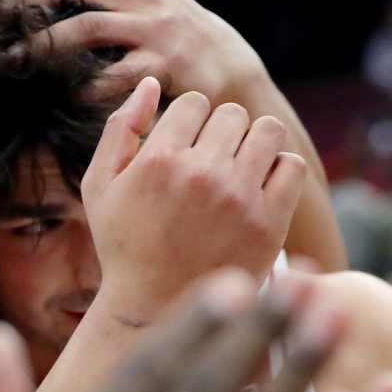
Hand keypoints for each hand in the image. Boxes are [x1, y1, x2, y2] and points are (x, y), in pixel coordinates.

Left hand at [0, 0, 262, 102]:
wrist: (226, 64)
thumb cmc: (169, 32)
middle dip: (22, 8)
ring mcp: (154, 27)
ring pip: (83, 27)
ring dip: (42, 47)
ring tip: (15, 63)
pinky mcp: (163, 64)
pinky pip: (110, 76)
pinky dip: (82, 86)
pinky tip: (64, 94)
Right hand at [0, 0, 348, 271]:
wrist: (155, 308)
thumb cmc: (124, 245)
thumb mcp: (100, 187)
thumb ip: (119, 129)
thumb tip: (150, 82)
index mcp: (156, 161)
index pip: (193, 103)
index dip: (189, 120)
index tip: (184, 147)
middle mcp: (199, 174)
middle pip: (231, 113)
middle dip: (221, 131)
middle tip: (211, 161)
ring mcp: (237, 198)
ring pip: (266, 131)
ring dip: (254, 143)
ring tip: (239, 168)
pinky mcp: (269, 222)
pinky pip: (292, 166)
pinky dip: (279, 171)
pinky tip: (258, 189)